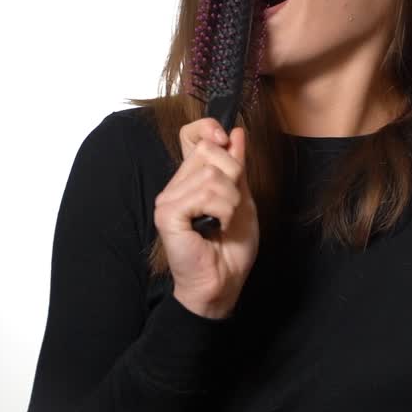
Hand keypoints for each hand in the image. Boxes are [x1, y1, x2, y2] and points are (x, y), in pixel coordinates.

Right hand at [154, 118, 258, 318]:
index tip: (227, 138)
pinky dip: (223, 210)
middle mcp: (175, 186)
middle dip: (233, 177)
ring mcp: (168, 199)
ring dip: (231, 200)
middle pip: (209, 152)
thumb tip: (236, 133)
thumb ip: (237, 167)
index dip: (208, 129)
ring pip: (213, 174)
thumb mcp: (242, 199)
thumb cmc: (231, 248)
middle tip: (230, 207)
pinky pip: (206, 194)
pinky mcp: (168, 214)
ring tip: (225, 221)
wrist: (223, 283)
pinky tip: (217, 226)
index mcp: (190, 180)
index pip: (190, 135)